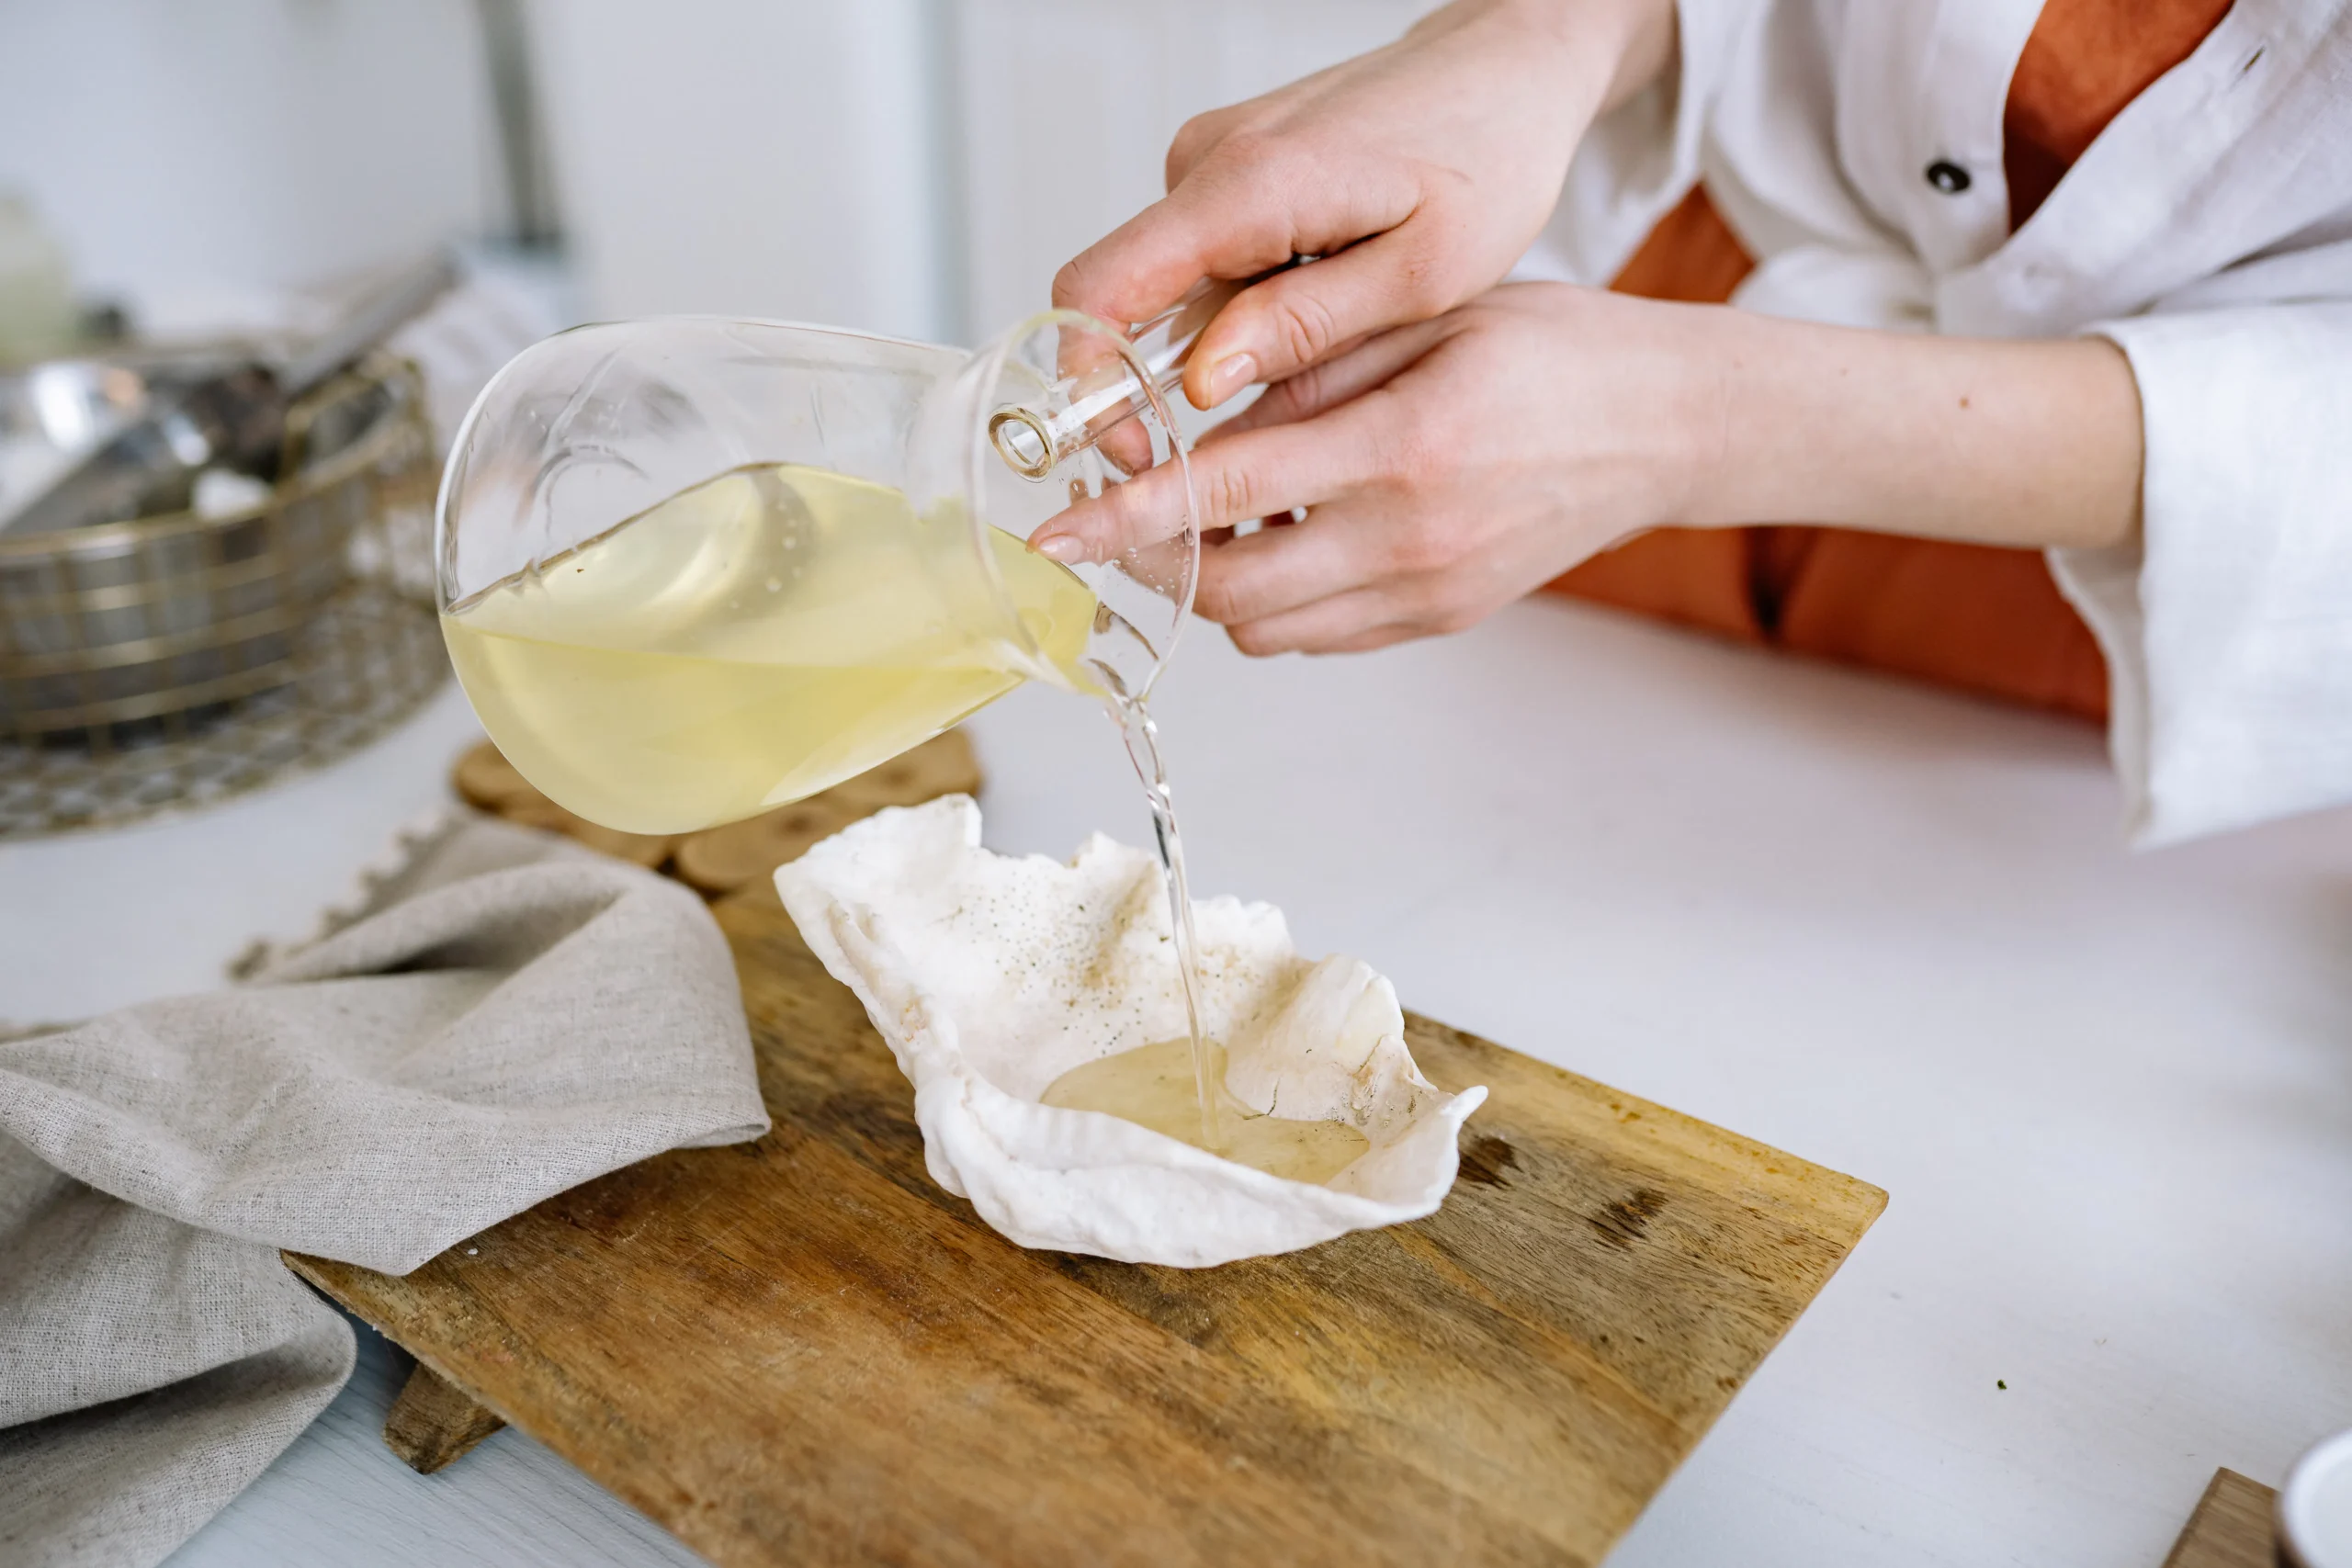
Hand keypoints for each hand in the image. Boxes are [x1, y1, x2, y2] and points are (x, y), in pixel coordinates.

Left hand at [1031, 282, 2143, 654]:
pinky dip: (1272, 601)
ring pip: (1265, 628)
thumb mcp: (1428, 324)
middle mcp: (1413, 538)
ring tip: (1209, 520)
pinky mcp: (1440, 621)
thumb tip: (1194, 418)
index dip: (1127, 518)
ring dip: (1212, 585)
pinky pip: (1317, 638)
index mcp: (1405, 446)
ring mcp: (1428, 594)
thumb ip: (1311, 376)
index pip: (1227, 496)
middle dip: (1154, 561)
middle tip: (1121, 516)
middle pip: (1229, 587)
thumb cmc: (1551, 351)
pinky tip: (1279, 540)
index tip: (1056, 532)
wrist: (1664, 426)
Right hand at [1051, 0, 1675, 411]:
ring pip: (1168, 285)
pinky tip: (1318, 309)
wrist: (1509, 69)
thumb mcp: (1420, 274)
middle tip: (1238, 441)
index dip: (1093, 387)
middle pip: (1120, 296)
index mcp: (1250, 185)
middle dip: (1153, 382)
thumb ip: (1303, 326)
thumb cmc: (1487, 161)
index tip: (1138, 453)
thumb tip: (1197, 383)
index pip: (1100, 290)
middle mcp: (1209, 160)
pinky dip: (1240, 304)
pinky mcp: (1230, 167)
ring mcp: (1213, 158)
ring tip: (1318, 356)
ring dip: (1214, 342)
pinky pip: (1203, 258)